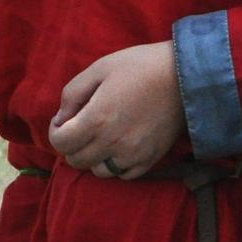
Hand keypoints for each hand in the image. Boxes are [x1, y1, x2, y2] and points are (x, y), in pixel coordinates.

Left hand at [48, 41, 183, 177]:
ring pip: (99, 171)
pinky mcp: (150, 160)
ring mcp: (132, 155)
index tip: (63, 121)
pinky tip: (119, 145)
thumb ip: (73, 94)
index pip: (60, 143)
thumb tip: (61, 118)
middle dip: (72, 145)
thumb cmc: (140, 66)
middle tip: (80, 127)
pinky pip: (123, 174)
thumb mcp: (99, 69)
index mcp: (96, 119)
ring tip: (101, 137)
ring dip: (93, 157)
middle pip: (76, 160)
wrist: (185, 76)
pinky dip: (115, 164)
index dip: (55, 132)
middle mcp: (112, 143)